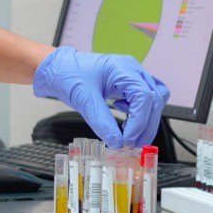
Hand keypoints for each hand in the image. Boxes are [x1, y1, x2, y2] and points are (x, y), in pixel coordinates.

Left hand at [32, 46, 169, 147]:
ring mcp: (132, 75)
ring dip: (146, 119)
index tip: (128, 140)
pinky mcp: (128, 83)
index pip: (144, 97)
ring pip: (155, 99)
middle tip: (132, 144)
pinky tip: (124, 117)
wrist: (58, 69)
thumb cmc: (68, 74)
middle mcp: (132, 69)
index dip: (140, 122)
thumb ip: (101, 121)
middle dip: (145, 125)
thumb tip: (117, 142)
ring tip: (129, 133)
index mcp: (122, 68)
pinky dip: (140, 112)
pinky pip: (145, 99)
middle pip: (154, 99)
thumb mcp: (83, 100)